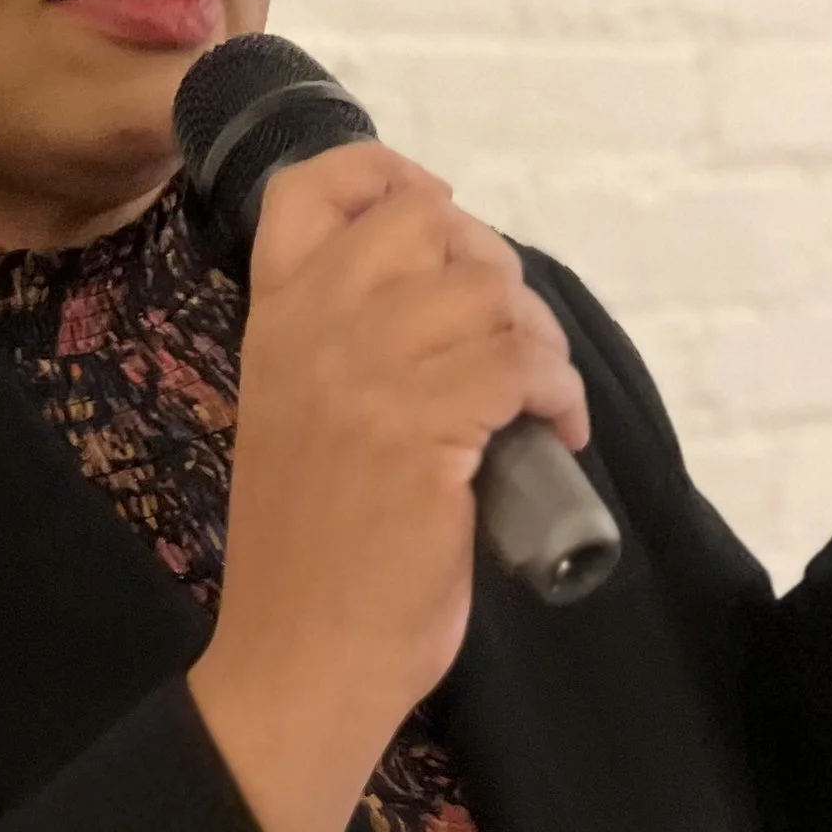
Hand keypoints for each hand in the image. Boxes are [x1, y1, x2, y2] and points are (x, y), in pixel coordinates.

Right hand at [187, 141, 588, 831]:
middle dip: (491, 266)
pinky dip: (557, 390)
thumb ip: (343, 355)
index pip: (308, 190)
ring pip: (487, 292)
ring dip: (537, 337)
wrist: (299, 658)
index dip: (385, 174)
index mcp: (274, 325)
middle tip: (511, 340)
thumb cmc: (308, 559)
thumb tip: (448, 305)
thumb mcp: (300, 423)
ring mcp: (366, 377)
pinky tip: (556, 431)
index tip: (441, 216)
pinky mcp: (421, 432)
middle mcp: (313, 331)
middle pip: (423, 220)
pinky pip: (520, 364)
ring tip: (540, 397)